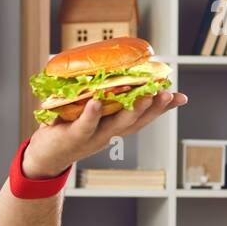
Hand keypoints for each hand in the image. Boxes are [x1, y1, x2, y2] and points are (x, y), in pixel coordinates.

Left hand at [22, 90, 187, 177]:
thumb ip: (104, 96)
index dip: (162, 108)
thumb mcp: (90, 114)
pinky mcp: (72, 137)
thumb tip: (113, 69)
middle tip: (169, 94)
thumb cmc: (69, 128)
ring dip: (132, 111)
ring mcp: (92, 137)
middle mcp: (108, 133)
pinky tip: (97, 101)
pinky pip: (84, 125)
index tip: (181, 97)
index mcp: (114, 126)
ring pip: (116, 125)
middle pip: (136, 122)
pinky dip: (91, 114)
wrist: (45, 156)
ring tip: (146, 95)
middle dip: (155, 108)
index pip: (143, 117)